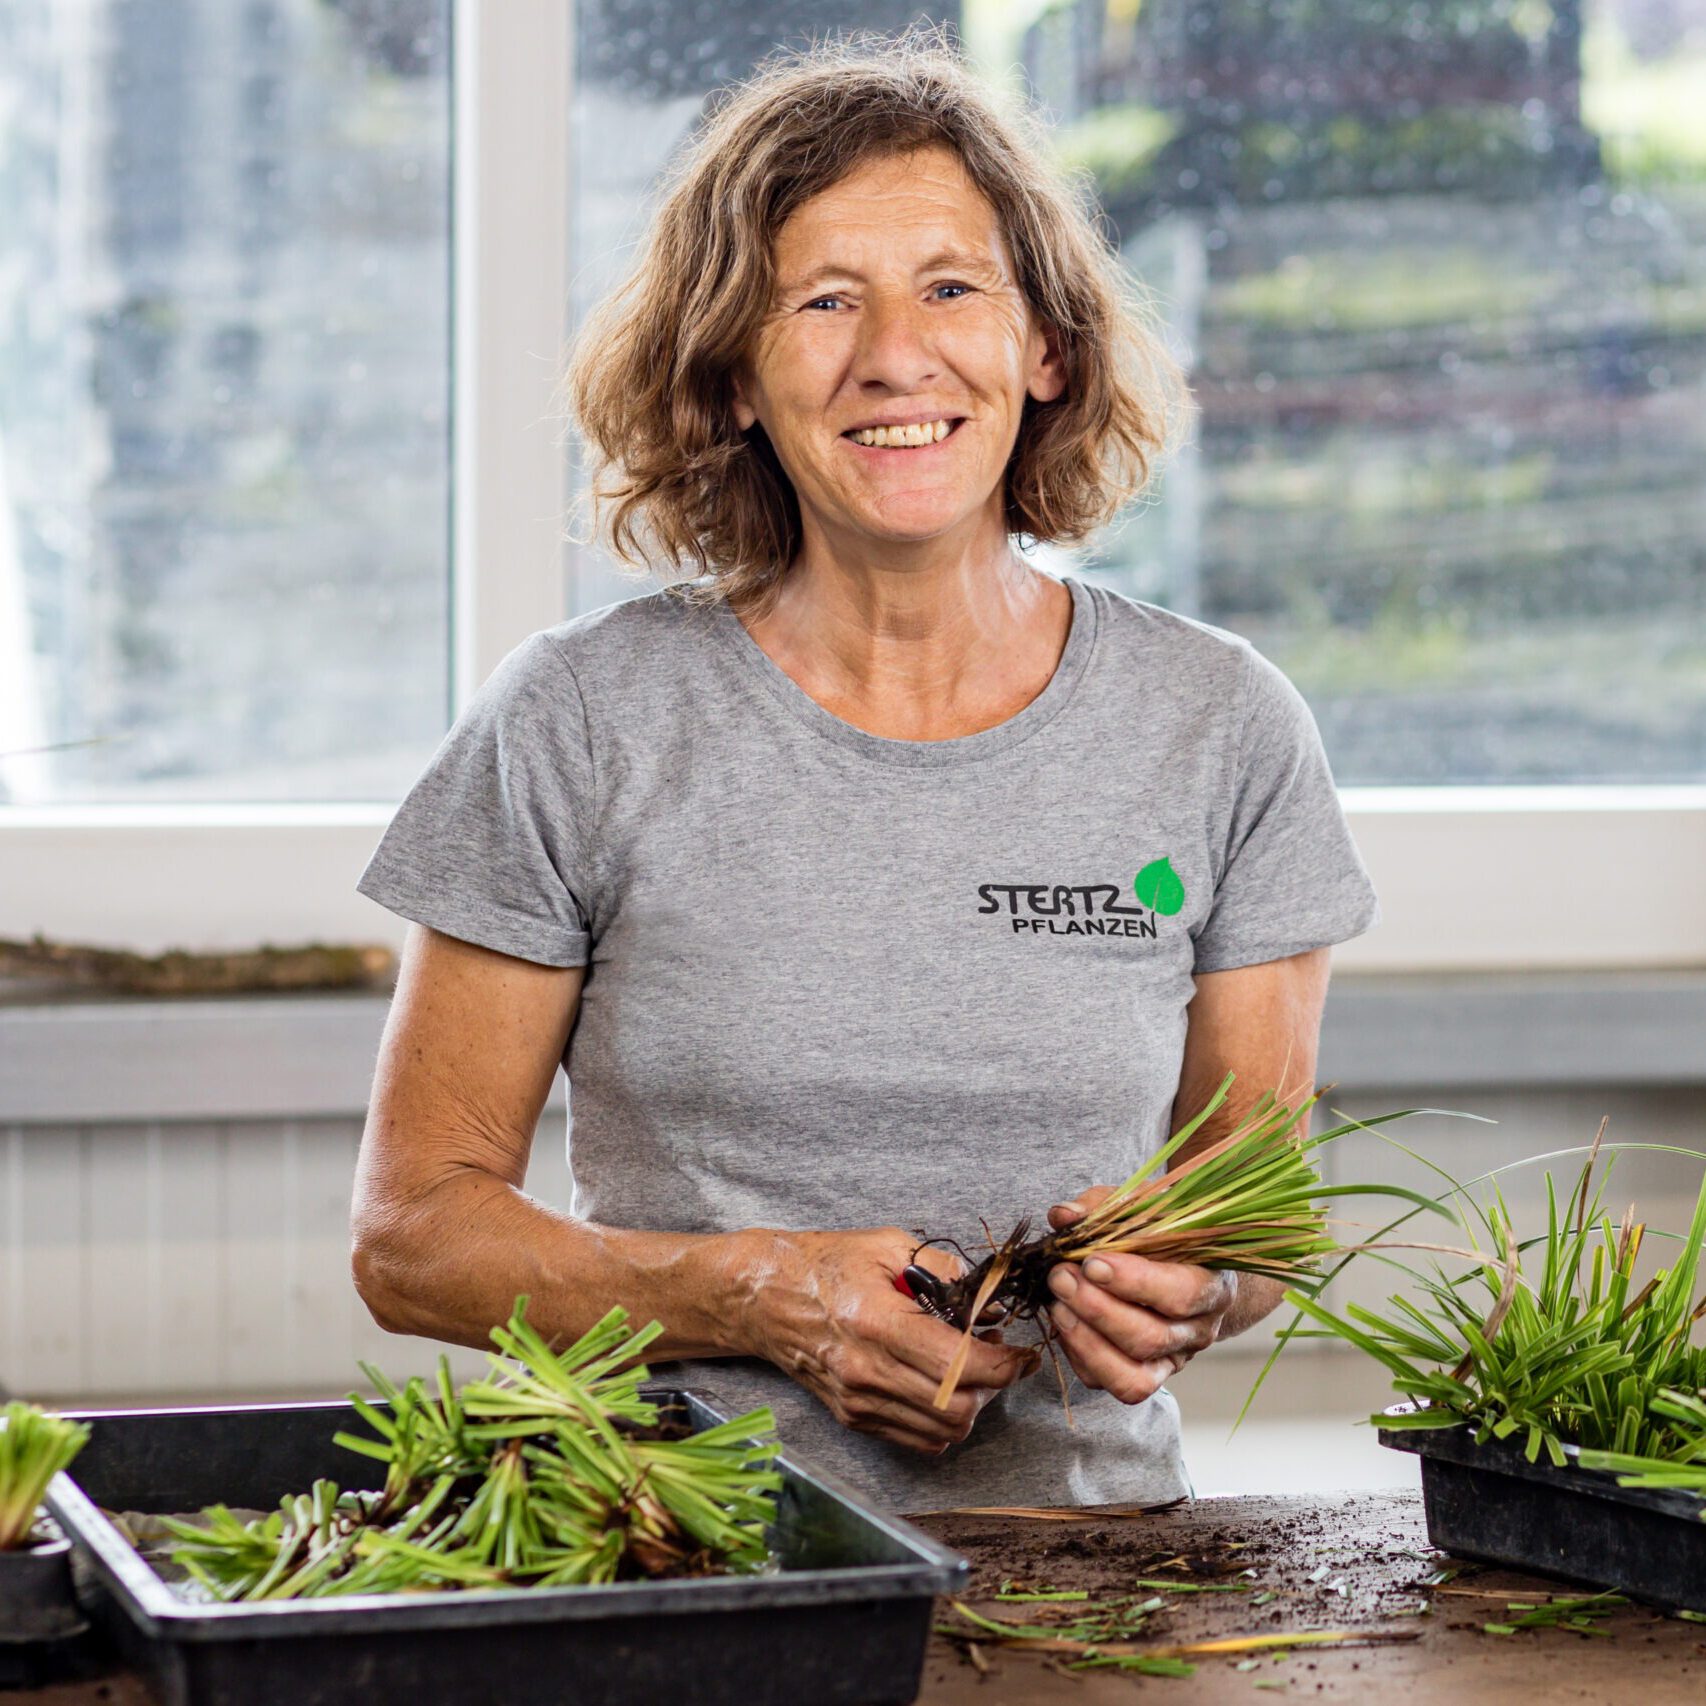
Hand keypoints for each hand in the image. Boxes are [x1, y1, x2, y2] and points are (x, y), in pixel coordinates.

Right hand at [736, 1226, 1042, 1455]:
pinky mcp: (853, 1417)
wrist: (766, 1297)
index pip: (960, 1366)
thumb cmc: (826, 1263)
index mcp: (878, 1323)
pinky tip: (941, 1386)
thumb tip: (991, 1301)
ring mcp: (858, 1401)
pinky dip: (942, 1421)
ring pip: (942, 1432)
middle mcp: (867, 1372)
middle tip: (998, 1356)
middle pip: (958, 1409)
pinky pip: (918, 1439)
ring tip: (969, 1370)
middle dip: (993, 1387)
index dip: (1005, 1365)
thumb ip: (945, 1271)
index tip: (1022, 1352)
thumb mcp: (888, 1245)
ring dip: (971, 1406)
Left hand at [1041, 1189, 1237, 1404]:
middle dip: (1098, 1310)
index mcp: (1212, 1284)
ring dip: (1085, 1340)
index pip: (1181, 1294)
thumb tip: (1063, 1216)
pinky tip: (1064, 1321)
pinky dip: (1078, 1355)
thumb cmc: (1159, 1233)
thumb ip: (1102, 1209)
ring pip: (1132, 1378)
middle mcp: (1198, 1331)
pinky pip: (1107, 1383)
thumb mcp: (1140, 1209)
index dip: (1134, 1282)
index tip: (1092, 1262)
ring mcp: (1171, 1360)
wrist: (1178, 1267)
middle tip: (1061, 1277)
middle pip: (1150, 1339)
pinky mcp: (1142, 1377)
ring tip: (1057, 1304)